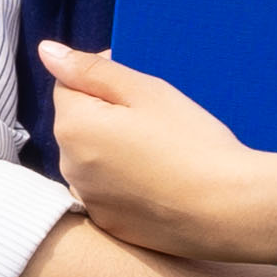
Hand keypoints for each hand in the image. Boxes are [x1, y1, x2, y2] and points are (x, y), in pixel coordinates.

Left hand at [39, 44, 272, 260]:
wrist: (228, 210)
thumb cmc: (191, 143)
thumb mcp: (146, 92)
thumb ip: (92, 69)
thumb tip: (48, 51)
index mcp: (73, 126)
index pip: (69, 84)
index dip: (106, 79)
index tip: (143, 89)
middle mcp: (69, 167)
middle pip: (80, 123)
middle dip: (109, 115)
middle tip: (159, 120)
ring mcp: (89, 200)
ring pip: (94, 158)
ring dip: (116, 149)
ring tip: (164, 153)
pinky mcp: (109, 224)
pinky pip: (109, 191)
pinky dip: (127, 182)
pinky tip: (163, 181)